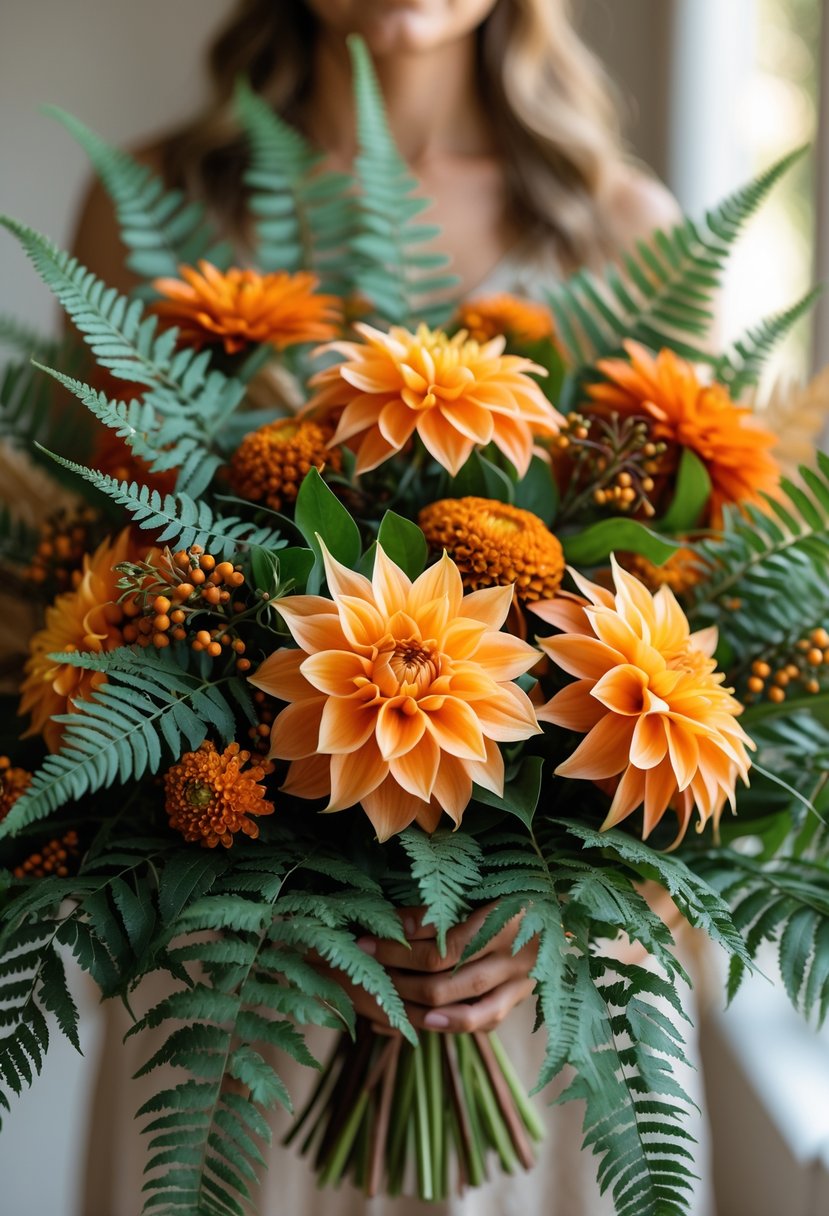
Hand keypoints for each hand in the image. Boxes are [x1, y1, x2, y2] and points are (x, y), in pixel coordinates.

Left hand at [343, 904, 536, 1033]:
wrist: (553, 907)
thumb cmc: (506, 887)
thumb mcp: (476, 886)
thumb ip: (438, 908)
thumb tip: (393, 924)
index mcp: (506, 920)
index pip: (444, 945)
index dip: (401, 946)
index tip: (367, 940)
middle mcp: (515, 957)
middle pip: (446, 981)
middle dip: (399, 977)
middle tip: (368, 969)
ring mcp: (520, 984)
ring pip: (462, 1008)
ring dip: (416, 1006)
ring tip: (384, 997)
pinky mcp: (518, 1000)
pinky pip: (483, 1021)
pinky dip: (450, 1023)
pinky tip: (422, 1020)